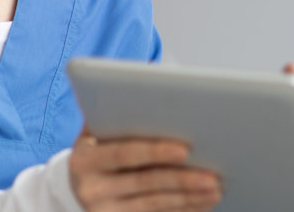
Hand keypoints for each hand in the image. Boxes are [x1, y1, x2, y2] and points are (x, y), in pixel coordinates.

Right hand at [69, 130, 221, 211]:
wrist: (78, 185)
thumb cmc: (99, 147)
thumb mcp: (98, 131)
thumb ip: (120, 115)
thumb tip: (162, 92)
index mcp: (84, 158)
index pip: (123, 154)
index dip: (155, 152)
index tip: (186, 150)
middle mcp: (90, 188)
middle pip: (144, 182)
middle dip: (182, 178)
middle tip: (213, 176)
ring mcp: (104, 210)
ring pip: (154, 203)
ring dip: (189, 197)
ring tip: (215, 188)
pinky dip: (184, 209)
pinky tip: (203, 202)